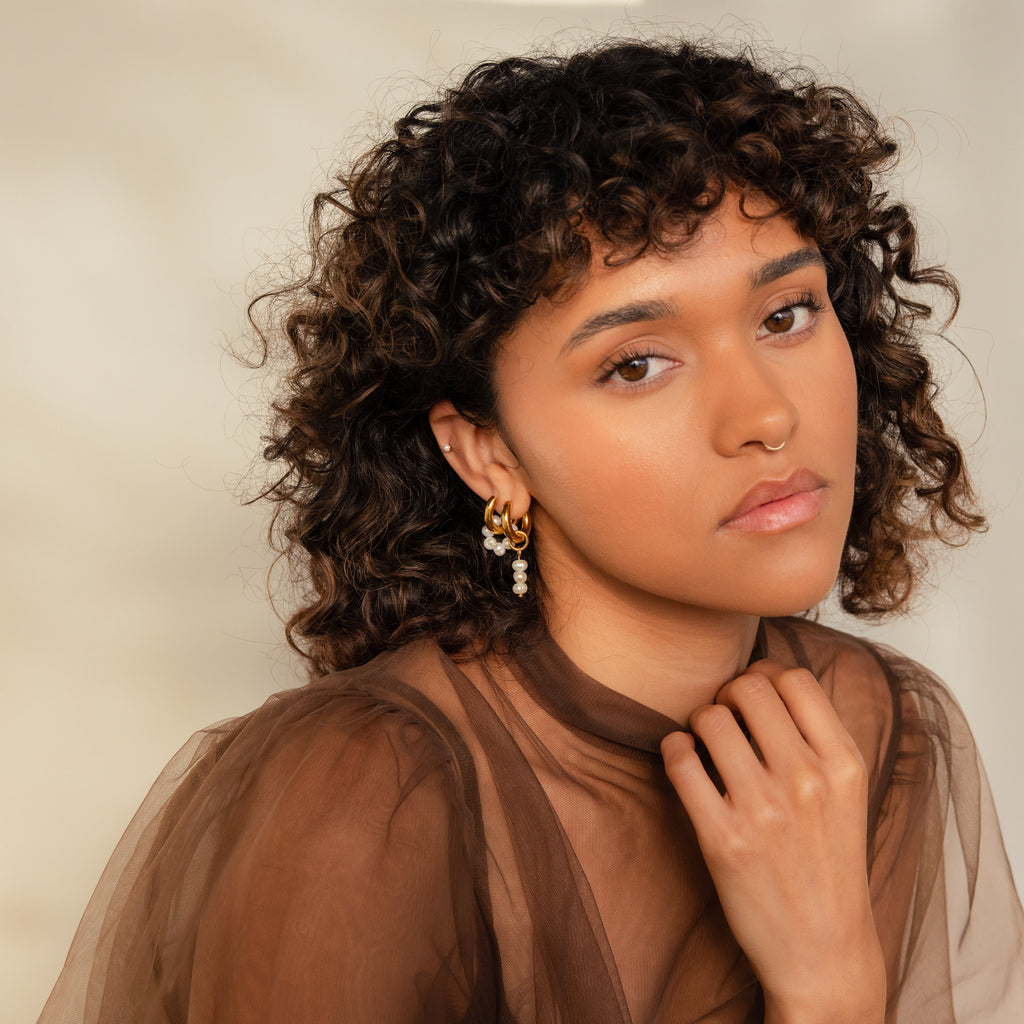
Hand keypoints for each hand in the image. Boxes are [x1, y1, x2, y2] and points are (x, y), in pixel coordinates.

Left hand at [661, 661, 885, 1023]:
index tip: (752, 695)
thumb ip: (816, 737)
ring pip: (711, 717)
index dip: (764, 676)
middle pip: (749, 687)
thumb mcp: (847, 793)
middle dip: (728, 693)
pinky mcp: (723, 838)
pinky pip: (680, 760)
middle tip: (724, 717)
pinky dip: (674, 751)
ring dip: (699, 722)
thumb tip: (764, 680)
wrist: (824, 954)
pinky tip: (685, 764)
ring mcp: (764, 809)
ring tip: (704, 745)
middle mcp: (808, 780)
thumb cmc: (830, 866)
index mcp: (844, 764)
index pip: (795, 678)